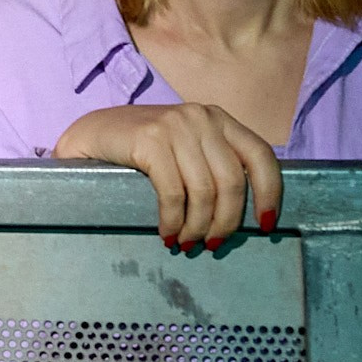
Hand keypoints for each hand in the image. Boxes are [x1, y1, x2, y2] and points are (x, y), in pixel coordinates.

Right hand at [55, 102, 282, 248]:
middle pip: (232, 182)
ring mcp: (175, 126)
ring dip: (198, 227)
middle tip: (212, 244)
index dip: (270, 194)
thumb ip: (214, 164)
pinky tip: (168, 234)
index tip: (266, 225)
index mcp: (218, 118)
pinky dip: (174, 221)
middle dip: (226, 223)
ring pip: (204, 192)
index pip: (260, 156)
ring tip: (187, 244)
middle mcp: (200, 117)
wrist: (90, 133)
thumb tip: (244, 212)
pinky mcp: (149, 140)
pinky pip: (173, 194)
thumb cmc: (141, 149)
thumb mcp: (187, 147)